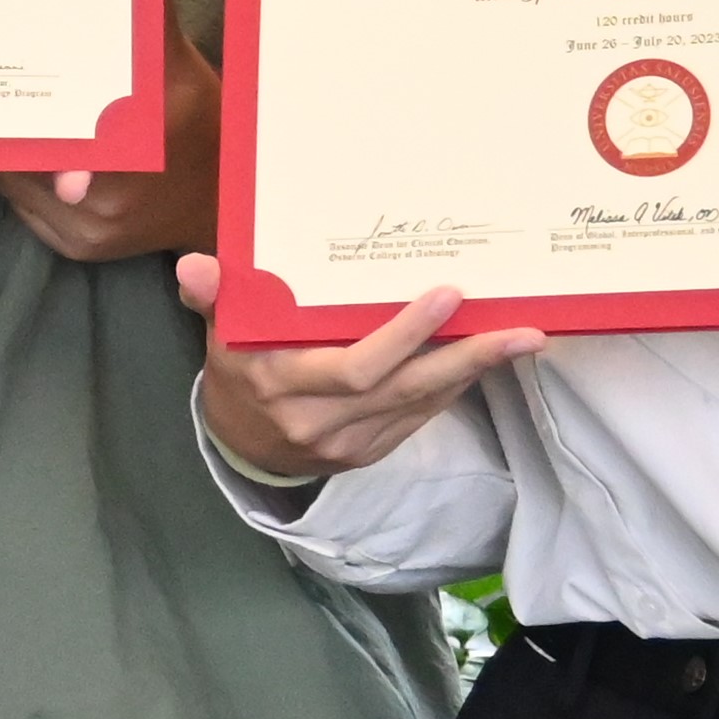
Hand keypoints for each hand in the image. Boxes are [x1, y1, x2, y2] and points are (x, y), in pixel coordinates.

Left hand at [0, 0, 217, 261]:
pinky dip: (8, 171)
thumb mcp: (184, 67)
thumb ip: (156, 9)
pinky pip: (21, 202)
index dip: (20, 99)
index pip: (65, 113)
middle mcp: (116, 190)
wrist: (223, 210)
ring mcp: (92, 227)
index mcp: (148, 135)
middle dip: (1, 116)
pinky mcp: (75, 246)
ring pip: (17, 176)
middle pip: (31, 147)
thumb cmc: (202, 128)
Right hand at [182, 259, 540, 486]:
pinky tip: (484, 360)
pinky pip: (420, 418)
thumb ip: (214, 297)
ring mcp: (350, 443)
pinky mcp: (372, 452)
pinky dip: (453, 388)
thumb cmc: (237, 370)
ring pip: (421, 405)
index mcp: (285, 385)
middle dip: (465, 357)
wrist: (239, 445)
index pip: (354, 368)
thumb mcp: (219, 331)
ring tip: (523, 338)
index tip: (445, 295)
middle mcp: (321, 421)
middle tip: (520, 329)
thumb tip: (195, 266)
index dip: (402, 336)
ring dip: (473, 372)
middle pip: (404, 389)